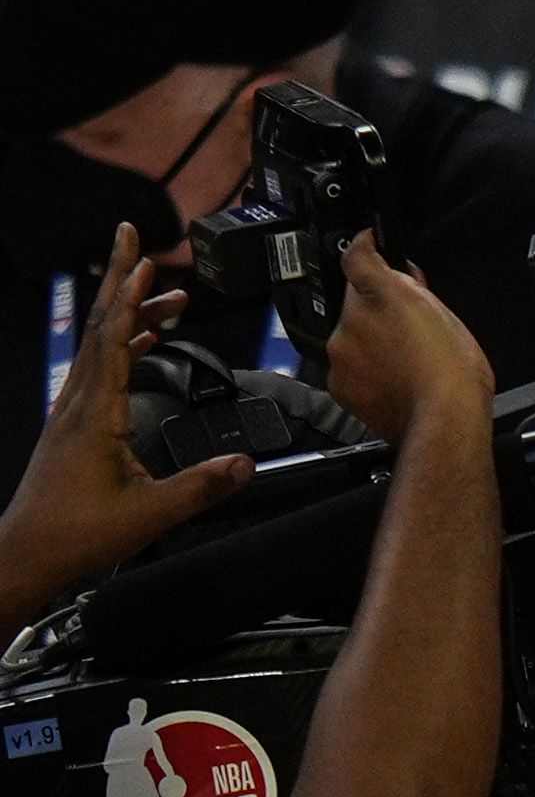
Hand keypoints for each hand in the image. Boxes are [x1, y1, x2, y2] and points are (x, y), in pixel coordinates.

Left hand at [0, 227, 252, 620]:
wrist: (28, 553)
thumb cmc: (76, 533)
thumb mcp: (151, 512)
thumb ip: (202, 486)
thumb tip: (244, 464)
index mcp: (95, 414)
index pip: (114, 335)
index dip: (131, 291)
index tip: (143, 254)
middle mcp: (77, 404)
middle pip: (102, 326)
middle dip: (123, 281)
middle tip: (138, 243)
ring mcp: (71, 413)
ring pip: (100, 346)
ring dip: (129, 314)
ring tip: (163, 297)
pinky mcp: (73, 427)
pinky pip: (98, 370)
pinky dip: (122, 346)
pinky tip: (142, 345)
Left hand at [317, 238, 491, 446]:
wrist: (443, 421)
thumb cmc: (454, 373)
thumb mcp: (448, 316)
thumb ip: (417, 292)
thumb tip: (404, 279)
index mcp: (380, 296)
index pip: (357, 257)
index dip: (364, 247)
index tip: (368, 245)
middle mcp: (352, 321)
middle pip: (357, 302)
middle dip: (378, 308)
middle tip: (409, 326)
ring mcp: (342, 354)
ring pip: (352, 336)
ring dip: (372, 341)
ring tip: (407, 360)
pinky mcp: (339, 384)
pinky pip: (349, 367)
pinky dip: (366, 370)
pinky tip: (395, 379)